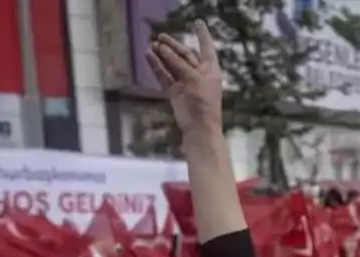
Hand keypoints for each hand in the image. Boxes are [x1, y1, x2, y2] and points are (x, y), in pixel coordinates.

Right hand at [146, 21, 222, 136]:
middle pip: (185, 55)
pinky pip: (164, 76)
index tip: (197, 23)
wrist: (199, 129)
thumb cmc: (203, 103)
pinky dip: (157, 66)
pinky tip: (149, 56)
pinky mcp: (174, 92)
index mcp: (211, 69)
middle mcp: (199, 74)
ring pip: (173, 65)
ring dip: (163, 55)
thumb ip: (179, 63)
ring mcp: (186, 83)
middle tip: (161, 36)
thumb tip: (162, 49)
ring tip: (152, 44)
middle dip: (174, 45)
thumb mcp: (194, 79)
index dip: (202, 35)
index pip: (206, 47)